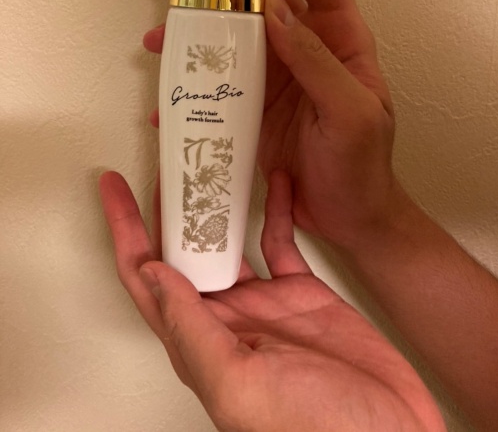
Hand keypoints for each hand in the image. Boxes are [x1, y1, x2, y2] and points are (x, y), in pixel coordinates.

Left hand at [99, 169, 444, 431]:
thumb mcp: (240, 385)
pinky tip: (275, 182)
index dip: (124, 231)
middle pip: (182, 250)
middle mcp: (225, 318)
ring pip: (228, 240)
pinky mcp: (301, 293)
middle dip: (167, 206)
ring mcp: (264, 303)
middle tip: (164, 162)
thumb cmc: (316, 430)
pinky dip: (277, 209)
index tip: (112, 189)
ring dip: (217, 203)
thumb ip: (193, 330)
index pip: (145, 276)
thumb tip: (152, 274)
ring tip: (210, 164)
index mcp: (199, 340)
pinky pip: (281, 240)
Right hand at [146, 0, 397, 248]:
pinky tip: (165, 93)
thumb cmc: (362, 165)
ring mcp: (273, 75)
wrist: (349, 217)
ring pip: (229, 33)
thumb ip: (315, 61)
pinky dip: (189, 83)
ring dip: (192, 24)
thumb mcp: (351, 112)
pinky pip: (216, 81)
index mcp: (337, 36)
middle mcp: (301, 46)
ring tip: (157, 26)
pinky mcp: (251, 105)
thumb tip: (274, 6)